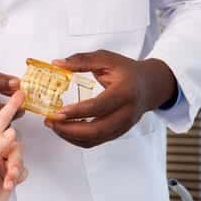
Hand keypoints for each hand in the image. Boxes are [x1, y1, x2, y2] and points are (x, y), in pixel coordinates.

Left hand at [0, 91, 27, 200]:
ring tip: (7, 182)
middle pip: (15, 142)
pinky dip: (18, 177)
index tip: (20, 92)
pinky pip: (23, 169)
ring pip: (20, 156)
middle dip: (14, 158)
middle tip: (8, 172)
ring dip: (15, 170)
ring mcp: (2, 162)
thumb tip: (12, 131)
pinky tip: (8, 186)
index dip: (9, 106)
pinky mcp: (10, 174)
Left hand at [45, 51, 176, 147]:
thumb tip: (57, 64)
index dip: (78, 112)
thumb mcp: (107, 59)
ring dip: (70, 136)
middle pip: (96, 130)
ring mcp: (123, 126)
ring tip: (53, 125)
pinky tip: (65, 129)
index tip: (59, 112)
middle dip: (70, 129)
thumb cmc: (128, 71)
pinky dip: (78, 139)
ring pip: (95, 139)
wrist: (150, 86)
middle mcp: (126, 113)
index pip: (99, 106)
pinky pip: (96, 141)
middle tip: (50, 121)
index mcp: (125, 92)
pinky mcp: (118, 132)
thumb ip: (82, 60)